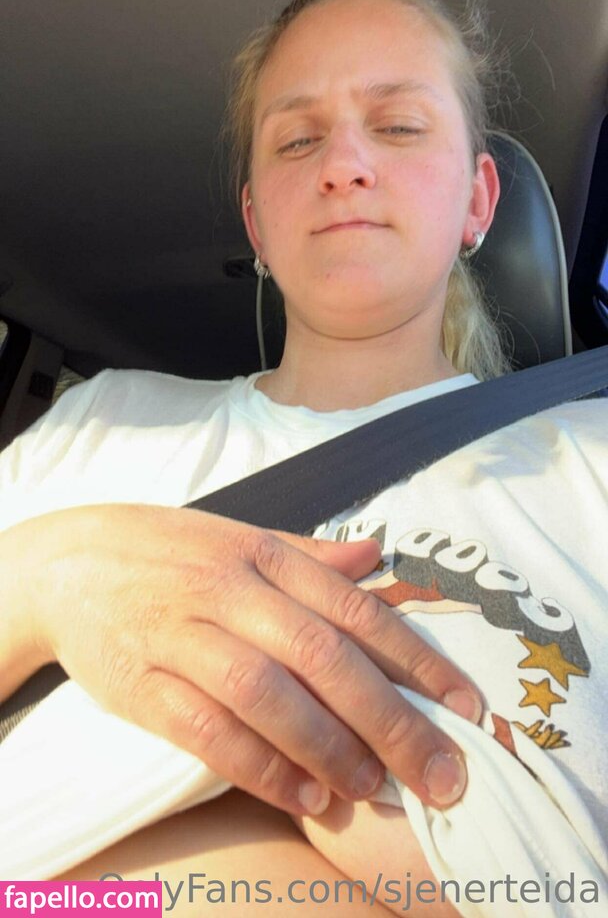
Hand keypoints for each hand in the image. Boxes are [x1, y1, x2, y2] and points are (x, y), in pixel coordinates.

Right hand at [18, 504, 480, 815]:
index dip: (417, 659)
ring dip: (326, 746)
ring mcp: (183, 634)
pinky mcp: (142, 683)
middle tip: (438, 774)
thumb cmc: (170, 553)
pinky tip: (301, 796)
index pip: (355, 608)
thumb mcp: (240, 538)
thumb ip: (309, 555)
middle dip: (388, 718)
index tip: (466, 707)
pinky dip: (259, 766)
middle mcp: (230, 590)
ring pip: (266, 693)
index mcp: (263, 555)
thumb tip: (377, 555)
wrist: (69, 561)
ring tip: (371, 788)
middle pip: (322, 655)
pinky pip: (206, 729)